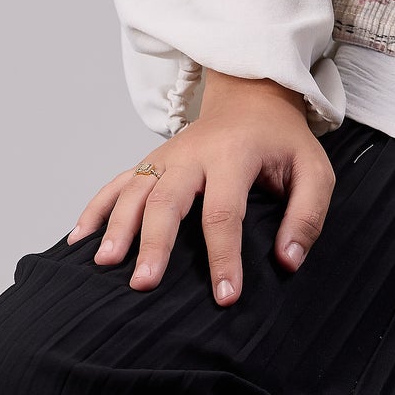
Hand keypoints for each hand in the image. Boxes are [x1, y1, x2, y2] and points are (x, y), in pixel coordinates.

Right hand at [65, 71, 334, 306]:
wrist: (254, 98)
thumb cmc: (283, 142)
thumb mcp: (314, 171)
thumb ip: (307, 215)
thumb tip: (287, 262)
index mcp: (236, 155)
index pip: (226, 211)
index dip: (224, 256)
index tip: (225, 296)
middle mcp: (194, 153)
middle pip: (168, 199)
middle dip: (155, 242)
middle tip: (144, 283)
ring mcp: (167, 156)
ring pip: (135, 190)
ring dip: (117, 226)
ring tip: (105, 264)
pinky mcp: (152, 161)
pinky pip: (118, 182)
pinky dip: (96, 208)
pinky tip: (80, 239)